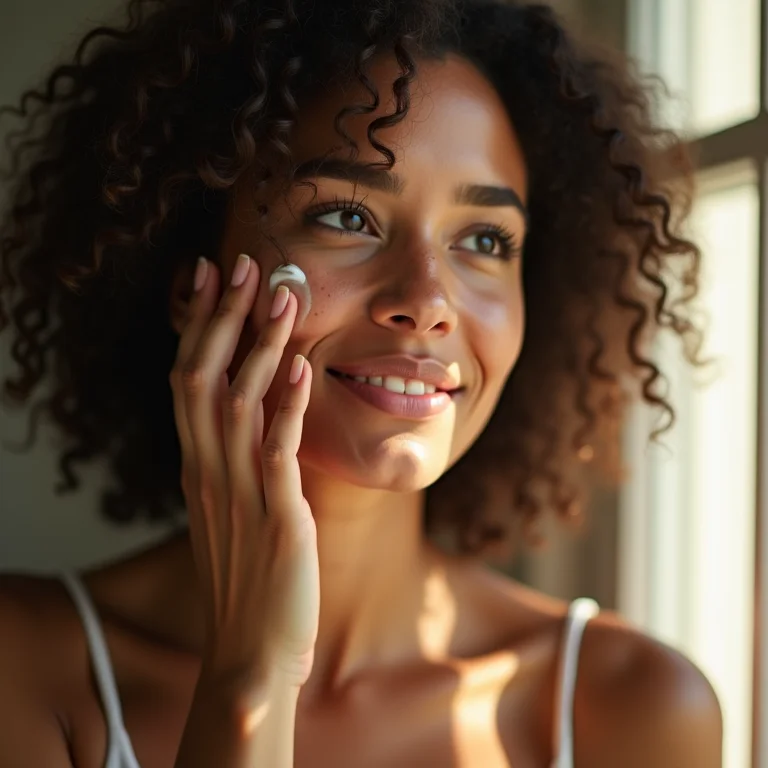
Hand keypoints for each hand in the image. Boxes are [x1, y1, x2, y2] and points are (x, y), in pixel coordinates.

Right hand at [169, 254, 318, 688]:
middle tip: (241, 264)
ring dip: (260, 346)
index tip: (209, 278)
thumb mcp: (230, 509)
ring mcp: (240, 493)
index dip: (196, 326)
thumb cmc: (248, 579)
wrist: (253, 651)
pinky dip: (288, 406)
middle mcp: (209, 471)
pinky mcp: (277, 518)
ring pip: (238, 402)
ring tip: (282, 295)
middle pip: (201, 377)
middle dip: (222, 317)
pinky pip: (277, 451)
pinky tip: (305, 368)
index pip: (186, 380)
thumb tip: (255, 412)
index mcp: (198, 466)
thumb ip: (236, 461)